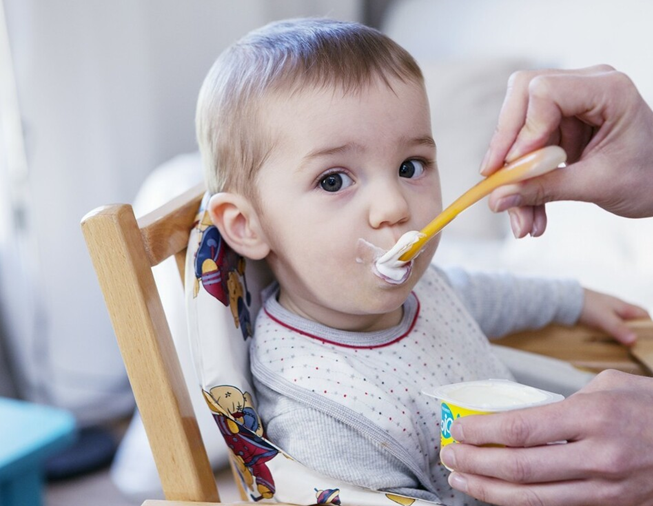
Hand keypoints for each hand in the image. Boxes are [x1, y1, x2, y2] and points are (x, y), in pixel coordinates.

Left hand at [440, 370, 652, 505]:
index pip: (520, 429)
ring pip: (535, 499)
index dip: (480, 432)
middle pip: (520, 469)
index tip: (458, 429)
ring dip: (490, 491)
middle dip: (475, 464)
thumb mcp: (609, 386)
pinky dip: (523, 502)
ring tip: (462, 481)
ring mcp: (608, 489)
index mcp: (593, 416)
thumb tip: (520, 415)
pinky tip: (500, 493)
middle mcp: (599, 457)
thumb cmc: (652, 407)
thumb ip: (563, 402)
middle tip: (449, 457)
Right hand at [480, 65, 652, 237]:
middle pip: (521, 99)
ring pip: (518, 128)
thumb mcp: (596, 185)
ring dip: (513, 175)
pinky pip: (526, 146)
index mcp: (607, 90)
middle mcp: (585, 86)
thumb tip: (497, 198)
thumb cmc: (648, 179)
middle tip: (497, 186)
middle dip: (505, 147)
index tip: (513, 169)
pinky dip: (524, 180)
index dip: (522, 131)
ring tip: (522, 220)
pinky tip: (530, 213)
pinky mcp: (560, 123)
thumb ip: (544, 188)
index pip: (544, 92)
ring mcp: (571, 103)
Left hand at [579, 289, 649, 344]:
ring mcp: (605, 313)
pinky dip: (608, 334)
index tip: (648, 340)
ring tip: (621, 349)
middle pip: (631, 322)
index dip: (648, 326)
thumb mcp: (604, 318)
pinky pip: (606, 327)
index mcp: (623, 306)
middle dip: (634, 333)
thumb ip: (618, 328)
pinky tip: (605, 343)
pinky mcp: (594, 317)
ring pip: (618, 325)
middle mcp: (616, 309)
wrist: (563, 299)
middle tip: (635, 348)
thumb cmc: (585, 305)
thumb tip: (634, 340)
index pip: (643, 315)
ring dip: (620, 335)